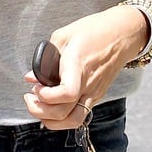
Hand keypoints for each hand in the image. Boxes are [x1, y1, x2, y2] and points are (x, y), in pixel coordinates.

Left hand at [23, 5, 146, 128]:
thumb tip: (31, 77)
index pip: (66, 93)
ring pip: (73, 121)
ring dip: (52, 120)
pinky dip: (62, 117)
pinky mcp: (96, 96)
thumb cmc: (94, 30)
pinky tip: (53, 104)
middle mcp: (88, 83)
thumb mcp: (64, 34)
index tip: (36, 86)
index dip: (46, 96)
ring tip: (39, 106)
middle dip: (41, 111)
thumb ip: (45, 57)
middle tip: (30, 97)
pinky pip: (79, 115)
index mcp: (78, 64)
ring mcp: (94, 92)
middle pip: (65, 115)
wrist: (122, 34)